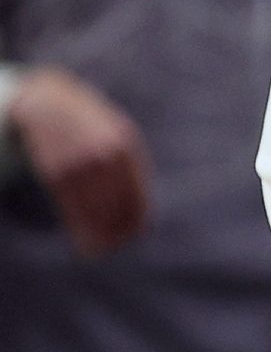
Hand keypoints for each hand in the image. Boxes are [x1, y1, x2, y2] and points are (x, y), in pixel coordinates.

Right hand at [8, 66, 148, 254]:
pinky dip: (79, 226)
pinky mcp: (55, 172)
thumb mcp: (116, 133)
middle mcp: (103, 155)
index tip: (138, 232)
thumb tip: (141, 208)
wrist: (49, 102)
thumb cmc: (90, 124)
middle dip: (120, 228)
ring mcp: (78, 163)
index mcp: (124, 145)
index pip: (136, 190)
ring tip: (102, 248)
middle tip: (119, 243)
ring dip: (99, 233)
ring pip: (93, 209)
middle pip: (117, 203)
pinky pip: (71, 206)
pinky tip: (84, 241)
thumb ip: (128, 165)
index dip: (138, 216)